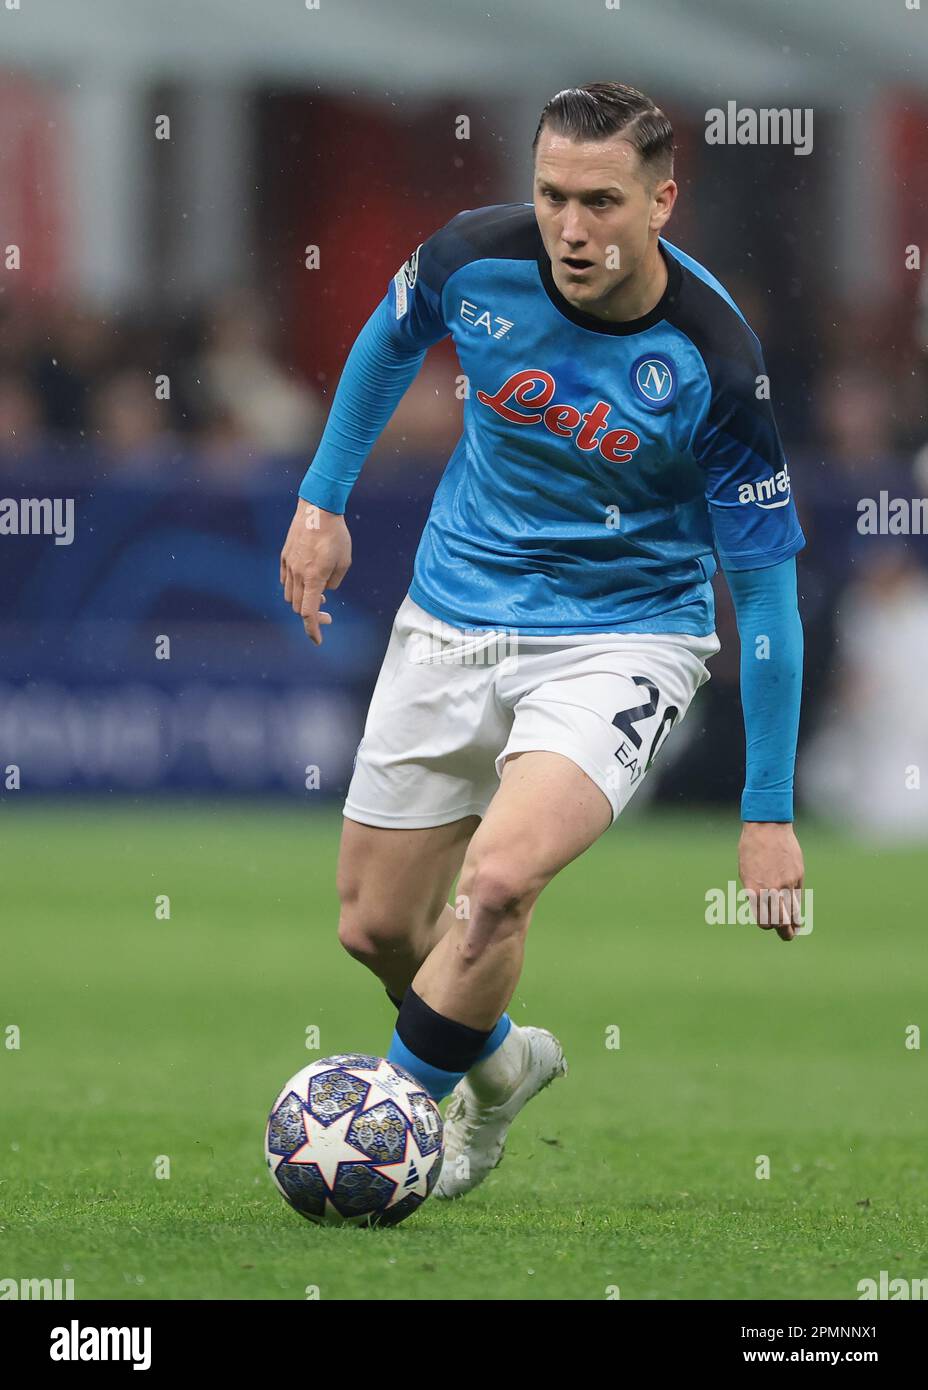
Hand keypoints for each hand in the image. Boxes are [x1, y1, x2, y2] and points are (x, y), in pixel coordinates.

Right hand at [280, 500, 351, 643]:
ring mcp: (288, 565)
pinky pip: (285, 580)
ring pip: (289, 595)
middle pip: (297, 607)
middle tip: (327, 614)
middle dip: (311, 616)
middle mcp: (297, 574)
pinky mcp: (285, 556)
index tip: (317, 640)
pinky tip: (305, 583)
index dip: (312, 630)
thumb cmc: (336, 535)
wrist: (318, 508)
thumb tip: (323, 590)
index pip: (308, 613)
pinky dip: (293, 588)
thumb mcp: (344, 562)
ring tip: (318, 595)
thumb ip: (334, 582)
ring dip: (301, 601)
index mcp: (313, 578)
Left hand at [738, 822, 804, 941]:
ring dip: (794, 923)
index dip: (766, 925)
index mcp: (754, 890)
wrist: (767, 827)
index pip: (764, 920)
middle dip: (784, 932)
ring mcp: (786, 884)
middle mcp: (771, 890)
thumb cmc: (751, 848)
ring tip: (795, 929)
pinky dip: (798, 907)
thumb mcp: (746, 872)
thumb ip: (755, 890)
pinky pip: (798, 897)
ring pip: (793, 912)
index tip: (768, 925)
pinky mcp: (797, 876)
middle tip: (787, 935)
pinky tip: (799, 913)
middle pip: (781, 922)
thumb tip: (764, 907)